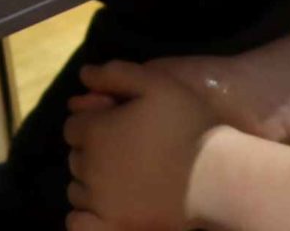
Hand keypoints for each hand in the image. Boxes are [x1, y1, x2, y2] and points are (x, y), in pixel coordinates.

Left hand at [64, 61, 214, 230]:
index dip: (92, 122)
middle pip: (76, 157)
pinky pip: (79, 224)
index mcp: (94, 131)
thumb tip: (84, 74)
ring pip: (78, 190)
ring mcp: (100, 201)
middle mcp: (89, 167)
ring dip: (91, 182)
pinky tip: (104, 208)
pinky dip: (84, 217)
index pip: (73, 126)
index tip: (116, 124)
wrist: (215, 176)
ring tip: (121, 178)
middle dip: (93, 151)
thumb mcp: (156, 84)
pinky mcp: (115, 225)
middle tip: (124, 150)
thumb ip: (116, 74)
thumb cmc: (188, 125)